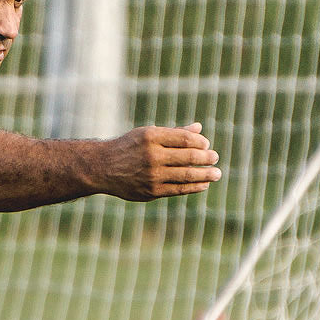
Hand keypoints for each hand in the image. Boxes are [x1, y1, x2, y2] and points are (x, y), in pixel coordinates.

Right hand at [104, 122, 221, 200]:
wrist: (103, 168)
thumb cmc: (129, 147)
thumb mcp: (147, 134)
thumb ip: (174, 133)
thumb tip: (199, 128)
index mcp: (151, 137)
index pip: (185, 139)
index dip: (200, 142)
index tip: (206, 145)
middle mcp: (152, 155)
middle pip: (188, 156)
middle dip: (206, 158)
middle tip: (215, 158)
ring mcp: (152, 175)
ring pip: (186, 175)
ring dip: (205, 175)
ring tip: (216, 173)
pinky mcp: (151, 191)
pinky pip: (179, 190)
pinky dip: (194, 187)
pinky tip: (203, 184)